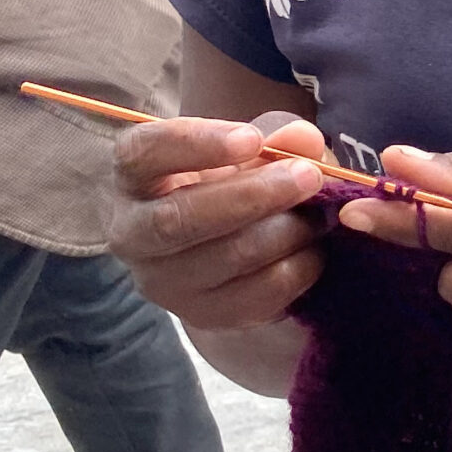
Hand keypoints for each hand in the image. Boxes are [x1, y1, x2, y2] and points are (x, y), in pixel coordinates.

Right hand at [111, 112, 327, 330]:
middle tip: (308, 177)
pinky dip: (299, 267)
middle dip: (253, 196)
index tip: (251, 139)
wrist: (228, 243)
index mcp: (134, 176)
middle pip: (179, 219)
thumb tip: (302, 139)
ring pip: (228, 257)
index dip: (196, 143)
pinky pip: (260, 294)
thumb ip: (279, 136)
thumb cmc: (233, 179)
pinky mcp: (202, 315)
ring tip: (319, 213)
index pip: (142, 154)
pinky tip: (312, 248)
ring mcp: (162, 282)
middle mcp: (132, 233)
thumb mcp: (253, 148)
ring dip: (287, 231)